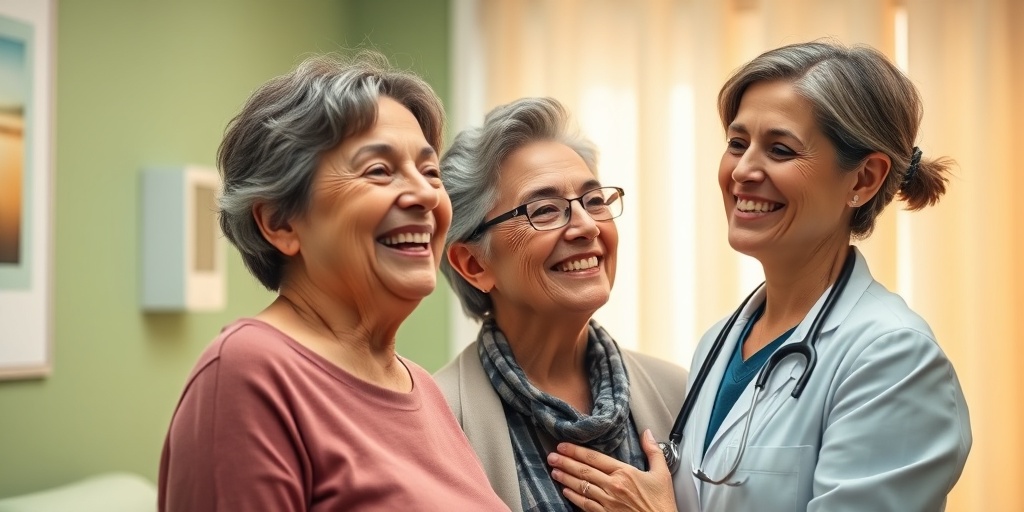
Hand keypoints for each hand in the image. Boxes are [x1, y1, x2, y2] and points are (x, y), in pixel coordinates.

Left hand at [547, 429, 676, 511]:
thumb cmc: (662, 504)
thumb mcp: (662, 474)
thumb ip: (653, 451)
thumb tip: (647, 433)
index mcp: (625, 473)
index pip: (594, 458)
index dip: (576, 451)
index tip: (563, 446)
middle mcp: (613, 487)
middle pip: (584, 471)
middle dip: (565, 462)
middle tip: (552, 456)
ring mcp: (608, 503)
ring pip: (581, 487)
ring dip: (565, 478)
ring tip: (554, 471)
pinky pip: (585, 505)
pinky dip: (573, 497)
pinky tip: (565, 491)